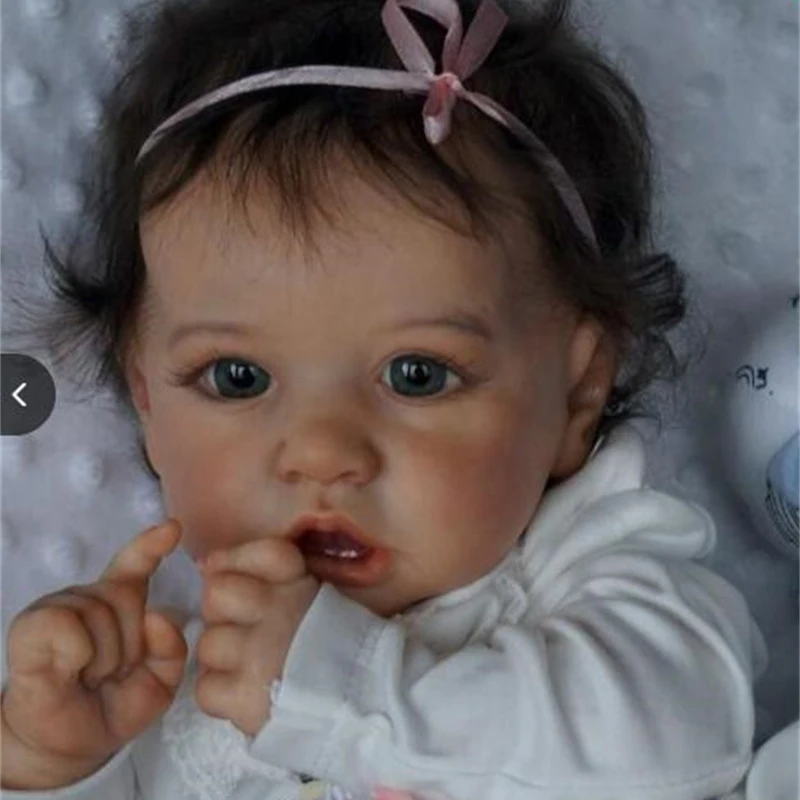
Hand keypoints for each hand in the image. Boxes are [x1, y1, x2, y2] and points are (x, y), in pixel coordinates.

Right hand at [1, 520, 187, 788]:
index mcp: (119, 605)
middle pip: (125, 597)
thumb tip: (157, 616)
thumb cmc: (112, 707)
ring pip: (99, 612)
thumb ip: (171, 650)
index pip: (135, 565)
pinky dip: (77, 654)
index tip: (173, 527)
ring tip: (89, 677)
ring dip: (104, 658)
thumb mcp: (159, 682)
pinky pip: (67, 624)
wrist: (68, 747)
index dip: (152, 544)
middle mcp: (89, 598)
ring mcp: (58, 607)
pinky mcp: (30, 625)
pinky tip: (68, 670)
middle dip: (130, 645)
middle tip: (111, 675)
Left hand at [194, 538, 319, 735]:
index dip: (239, 561)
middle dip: (223, 611)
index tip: (241, 579)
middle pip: (217, 593)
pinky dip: (220, 695)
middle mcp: (277, 612)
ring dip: (223, 658)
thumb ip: (273, 574)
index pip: (264, 553)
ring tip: (249, 666)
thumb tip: (209, 563)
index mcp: (301, 584)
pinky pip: (207, 689)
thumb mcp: (315, 595)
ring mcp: (259, 655)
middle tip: (245, 628)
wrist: (363, 703)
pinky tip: (244, 693)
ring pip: (208, 644)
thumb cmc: (335, 646)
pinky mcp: (247, 699)